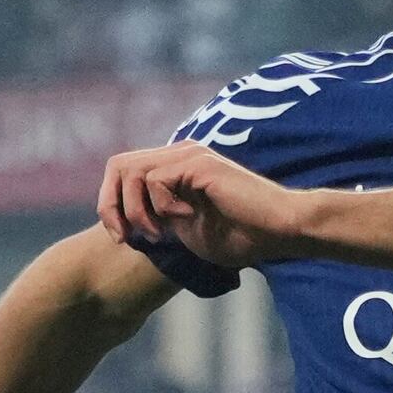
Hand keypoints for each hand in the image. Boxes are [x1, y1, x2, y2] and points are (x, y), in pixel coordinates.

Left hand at [95, 141, 312, 273]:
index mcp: (176, 167)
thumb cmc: (244, 236)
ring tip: (160, 234)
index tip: (123, 238)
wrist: (281, 232)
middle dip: (112, 205)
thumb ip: (160, 219)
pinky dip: (162, 207)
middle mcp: (180, 154)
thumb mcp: (188, 230)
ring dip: (137, 211)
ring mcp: (189, 155)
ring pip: (132, 172)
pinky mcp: (199, 163)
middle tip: (128, 238)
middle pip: (118, 165)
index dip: (111, 204)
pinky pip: (156, 180)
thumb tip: (128, 221)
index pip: (123, 171)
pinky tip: (187, 218)